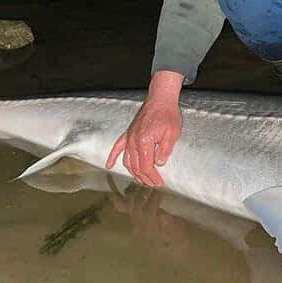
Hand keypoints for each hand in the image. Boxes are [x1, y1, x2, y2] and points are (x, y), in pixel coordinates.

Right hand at [106, 70, 183, 186]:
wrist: (160, 98)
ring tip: (141, 179)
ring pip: (127, 160)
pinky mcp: (128, 133)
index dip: (153, 177)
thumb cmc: (167, 114)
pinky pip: (117, 147)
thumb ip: (165, 150)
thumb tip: (159, 164)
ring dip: (133, 172)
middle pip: (136, 166)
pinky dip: (112, 157)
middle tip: (153, 184)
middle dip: (144, 178)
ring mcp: (129, 137)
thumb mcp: (172, 133)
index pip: (146, 166)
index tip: (159, 182)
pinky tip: (109, 165)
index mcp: (144, 142)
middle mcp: (133, 141)